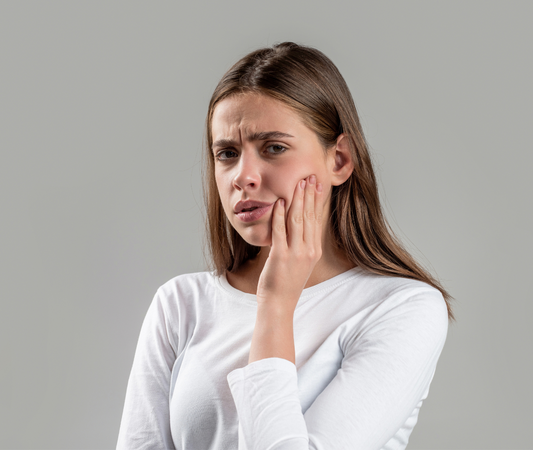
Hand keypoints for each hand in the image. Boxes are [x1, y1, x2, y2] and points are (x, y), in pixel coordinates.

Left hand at [256, 175, 324, 312]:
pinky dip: (280, 215)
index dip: (317, 201)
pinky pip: (280, 231)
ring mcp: (296, 253)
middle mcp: (308, 250)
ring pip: (297, 220)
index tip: (317, 185)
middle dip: (309, 195)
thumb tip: (297, 226)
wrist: (279, 303)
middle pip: (309, 216)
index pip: (316, 220)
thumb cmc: (286, 282)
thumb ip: (300, 244)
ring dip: (298, 200)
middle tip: (310, 176)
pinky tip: (280, 202)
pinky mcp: (280, 256)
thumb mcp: (299, 262)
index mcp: (314, 250)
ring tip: (298, 183)